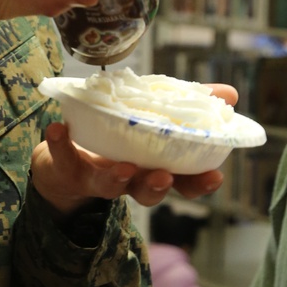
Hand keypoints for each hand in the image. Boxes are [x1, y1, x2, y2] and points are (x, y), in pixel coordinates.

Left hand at [32, 84, 237, 216]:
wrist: (67, 159)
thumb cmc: (120, 138)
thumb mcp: (155, 118)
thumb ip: (190, 105)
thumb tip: (229, 94)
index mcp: (155, 168)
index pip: (183, 183)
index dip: (198, 184)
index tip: (215, 176)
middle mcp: (130, 179)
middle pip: (147, 191)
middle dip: (156, 186)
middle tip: (163, 176)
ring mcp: (98, 177)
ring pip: (110, 186)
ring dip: (116, 177)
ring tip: (121, 166)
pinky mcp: (68, 167)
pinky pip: (63, 157)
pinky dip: (59, 144)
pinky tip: (57, 129)